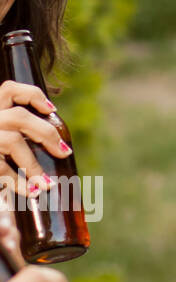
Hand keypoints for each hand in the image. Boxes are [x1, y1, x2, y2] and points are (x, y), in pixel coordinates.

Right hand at [0, 81, 64, 199]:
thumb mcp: (1, 131)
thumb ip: (16, 130)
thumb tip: (56, 144)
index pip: (9, 89)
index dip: (32, 95)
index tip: (51, 109)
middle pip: (19, 117)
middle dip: (46, 133)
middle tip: (64, 151)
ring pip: (12, 141)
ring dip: (33, 165)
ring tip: (47, 184)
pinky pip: (0, 168)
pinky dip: (18, 182)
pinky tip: (30, 191)